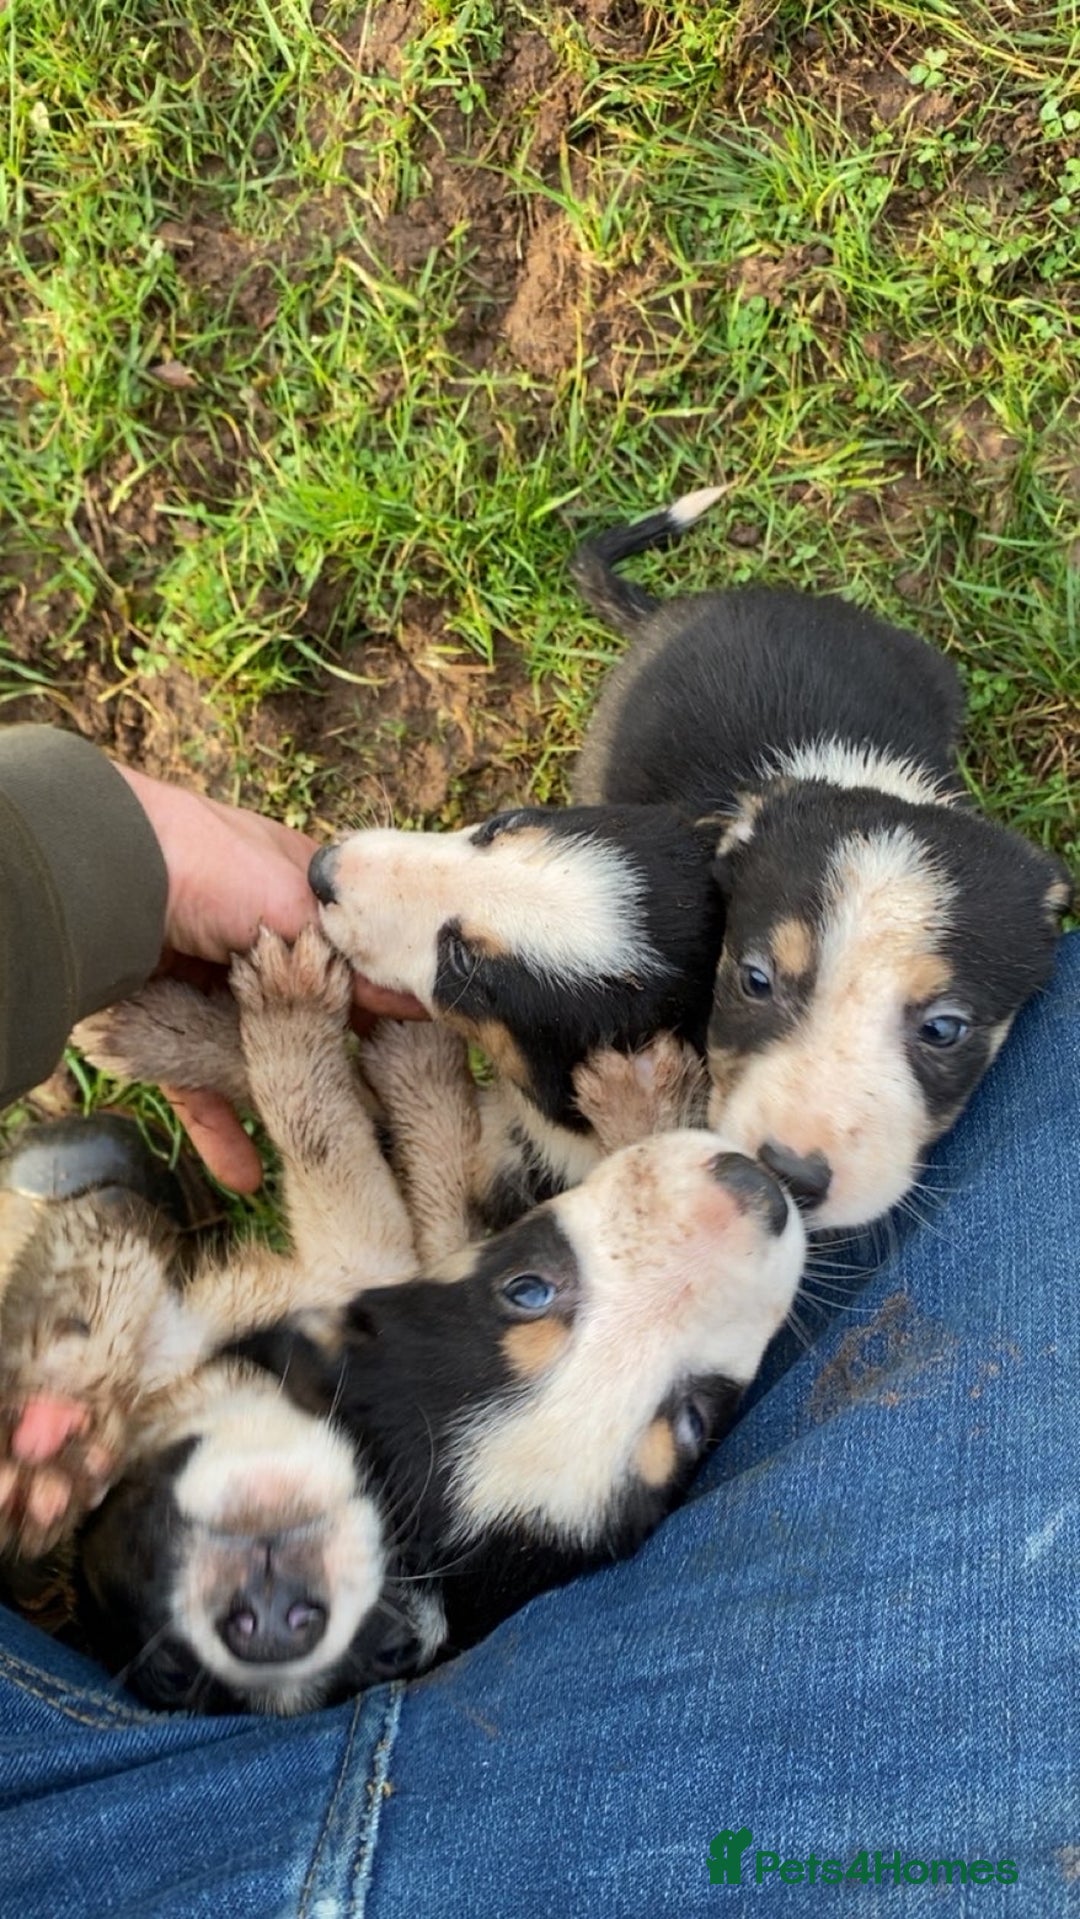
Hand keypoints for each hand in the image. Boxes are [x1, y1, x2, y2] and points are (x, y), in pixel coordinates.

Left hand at [116, 767, 423, 1191]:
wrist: (102, 878)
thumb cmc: (208, 866)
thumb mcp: (298, 904)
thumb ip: (353, 960)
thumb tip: (423, 1006)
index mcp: (296, 897)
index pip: (354, 956)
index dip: (384, 1001)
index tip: (421, 1049)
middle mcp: (255, 942)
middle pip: (308, 1012)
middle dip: (341, 1060)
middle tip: (385, 1113)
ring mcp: (208, 988)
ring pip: (257, 1057)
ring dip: (289, 1099)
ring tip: (330, 1148)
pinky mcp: (163, 1030)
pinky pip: (198, 1089)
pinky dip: (222, 1130)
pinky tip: (249, 1173)